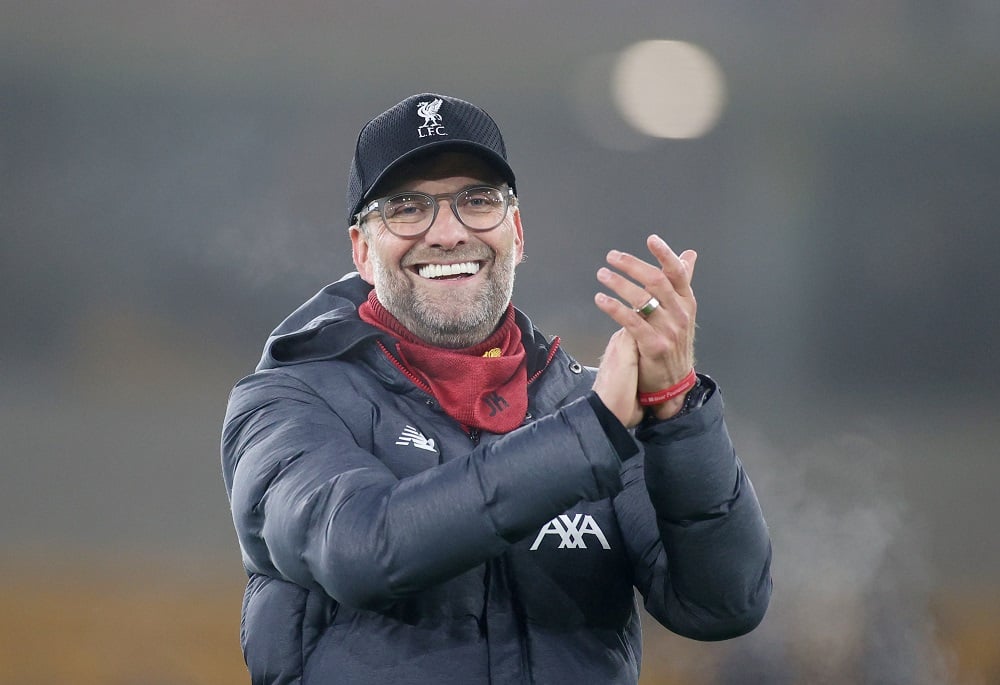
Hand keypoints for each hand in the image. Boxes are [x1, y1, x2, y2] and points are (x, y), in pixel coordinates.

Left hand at [594, 234, 697, 418]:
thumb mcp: (683, 309)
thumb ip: (682, 280)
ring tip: (602, 275)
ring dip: (618, 283)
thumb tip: (688, 254)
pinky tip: (601, 299)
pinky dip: (614, 308)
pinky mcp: (653, 345)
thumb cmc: (675, 340)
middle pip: (656, 281)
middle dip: (632, 265)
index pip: (677, 272)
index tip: (651, 239)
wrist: (674, 380)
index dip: (665, 254)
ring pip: (641, 300)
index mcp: (686, 301)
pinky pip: (631, 322)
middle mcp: (680, 313)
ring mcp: (668, 330)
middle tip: (612, 257)